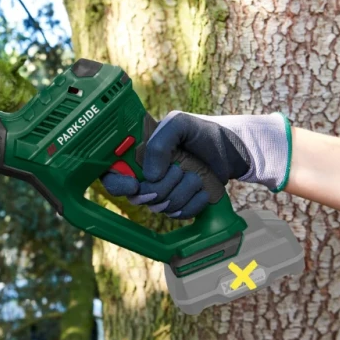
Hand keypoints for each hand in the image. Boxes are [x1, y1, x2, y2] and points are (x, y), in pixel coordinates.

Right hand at [101, 110, 290, 218]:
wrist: (230, 150)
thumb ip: (160, 142)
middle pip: (136, 196)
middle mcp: (144, 174)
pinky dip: (194, 202)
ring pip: (160, 207)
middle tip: (178, 168)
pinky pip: (179, 214)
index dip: (117, 183)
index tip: (135, 184)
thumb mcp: (179, 124)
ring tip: (195, 173)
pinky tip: (202, 188)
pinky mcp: (179, 205)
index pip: (109, 174)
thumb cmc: (202, 132)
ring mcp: (161, 192)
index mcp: (136, 153)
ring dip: (183, 190)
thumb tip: (150, 175)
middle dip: (161, 185)